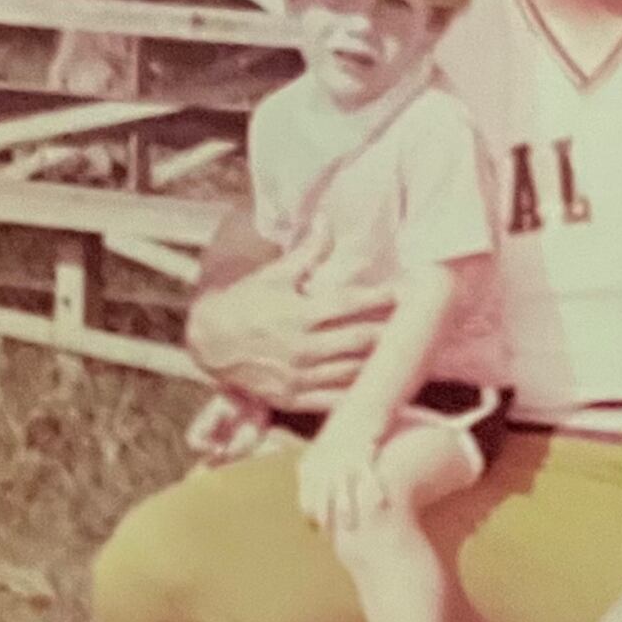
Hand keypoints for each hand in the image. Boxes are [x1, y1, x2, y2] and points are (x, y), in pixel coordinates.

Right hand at [188, 220, 396, 413]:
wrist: (208, 343)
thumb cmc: (244, 303)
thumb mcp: (273, 275)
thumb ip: (306, 252)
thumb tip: (326, 220)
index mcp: (300, 314)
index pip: (351, 304)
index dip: (381, 297)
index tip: (403, 292)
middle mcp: (303, 348)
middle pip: (361, 340)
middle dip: (390, 331)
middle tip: (413, 324)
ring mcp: (300, 377)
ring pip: (354, 372)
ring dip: (380, 363)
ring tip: (403, 354)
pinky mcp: (294, 399)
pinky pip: (335, 400)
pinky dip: (359, 394)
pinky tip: (378, 386)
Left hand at [296, 408, 386, 537]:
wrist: (361, 406)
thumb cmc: (343, 433)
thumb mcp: (322, 450)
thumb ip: (315, 471)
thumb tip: (309, 493)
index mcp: (312, 464)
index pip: (307, 497)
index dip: (311, 517)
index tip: (319, 532)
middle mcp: (324, 462)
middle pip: (321, 498)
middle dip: (325, 520)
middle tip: (332, 539)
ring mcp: (343, 459)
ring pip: (343, 491)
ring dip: (346, 511)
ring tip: (351, 529)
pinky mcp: (363, 454)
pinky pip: (368, 477)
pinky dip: (373, 492)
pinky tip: (380, 505)